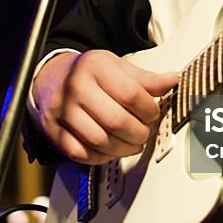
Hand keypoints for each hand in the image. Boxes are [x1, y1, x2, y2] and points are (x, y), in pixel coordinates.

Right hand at [32, 49, 177, 163]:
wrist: (51, 76)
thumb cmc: (88, 72)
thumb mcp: (117, 66)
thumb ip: (145, 78)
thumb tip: (171, 81)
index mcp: (96, 67)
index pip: (131, 94)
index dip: (149, 109)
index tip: (153, 114)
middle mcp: (76, 87)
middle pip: (116, 121)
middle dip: (138, 133)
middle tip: (144, 133)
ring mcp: (62, 110)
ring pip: (99, 140)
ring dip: (122, 149)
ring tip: (131, 144)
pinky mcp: (53, 130)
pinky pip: (79, 153)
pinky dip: (99, 157)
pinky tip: (109, 150)